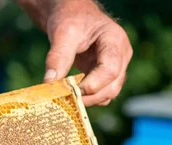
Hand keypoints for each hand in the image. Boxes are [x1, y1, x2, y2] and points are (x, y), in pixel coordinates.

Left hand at [18, 0, 132, 105]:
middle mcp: (121, 55)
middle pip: (112, 86)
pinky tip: (71, 94)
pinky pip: (101, 94)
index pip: (110, 69)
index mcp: (115, 40)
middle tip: (65, 97)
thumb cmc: (71, 19)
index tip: (71, 89)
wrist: (73, 17)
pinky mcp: (107, 76)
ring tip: (66, 96)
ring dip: (88, 100)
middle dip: (89, 96)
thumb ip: (57, 57)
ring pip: (108, 94)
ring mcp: (117, 67)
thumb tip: (49, 82)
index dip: (93, 84)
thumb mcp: (63, 33)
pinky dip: (87, 98)